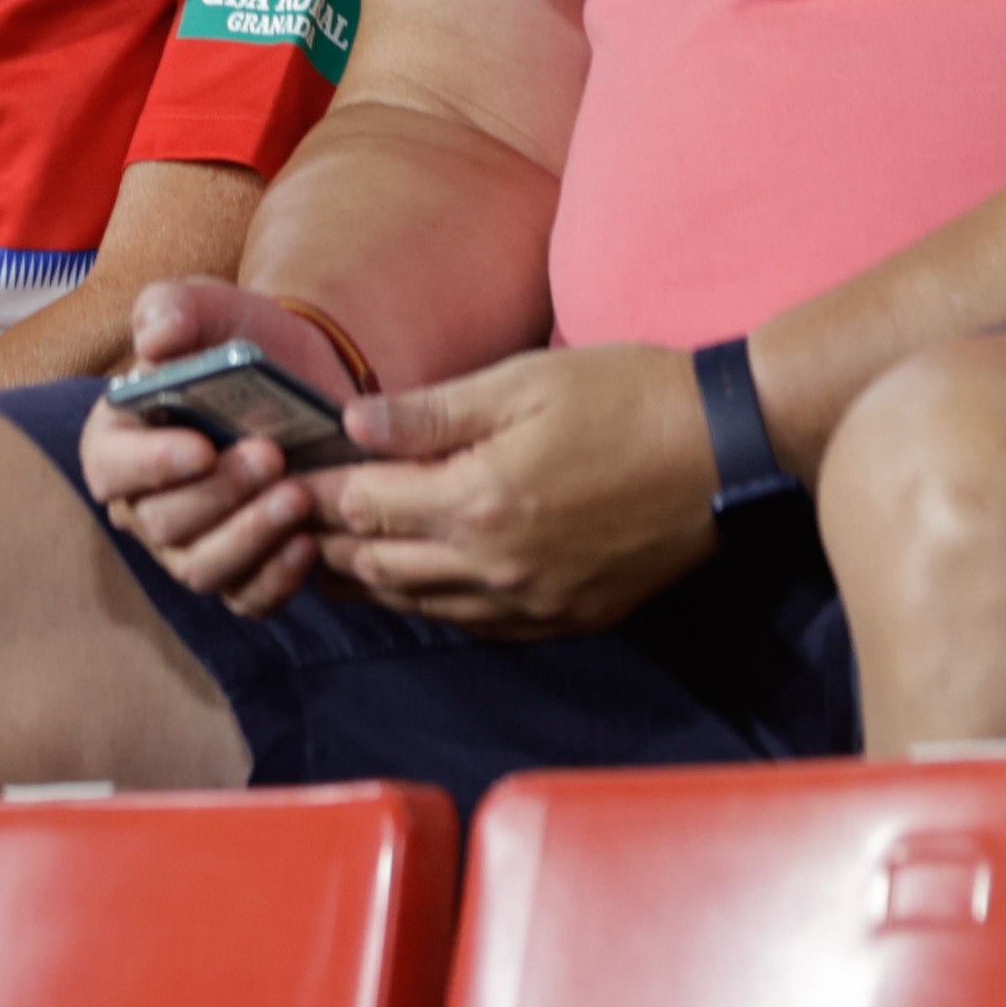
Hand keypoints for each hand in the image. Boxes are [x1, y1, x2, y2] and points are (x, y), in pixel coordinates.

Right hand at [79, 278, 357, 616]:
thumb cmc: (239, 340)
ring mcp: (189, 546)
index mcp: (117, 441)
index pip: (112, 468)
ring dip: (250, 537)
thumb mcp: (209, 306)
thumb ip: (172, 308)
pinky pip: (246, 599)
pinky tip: (309, 542)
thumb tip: (155, 340)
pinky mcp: (239, 571)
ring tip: (298, 496)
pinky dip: (276, 580)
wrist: (302, 377)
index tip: (202, 448)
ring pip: (202, 569)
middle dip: (220, 494)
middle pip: (164, 524)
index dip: (151, 465)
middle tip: (272, 456)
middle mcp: (143, 505)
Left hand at [312, 342, 721, 638]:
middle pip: (381, 565)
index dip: (314, 490)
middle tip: (286, 519)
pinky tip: (420, 588)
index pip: (364, 506)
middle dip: (327, 541)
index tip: (278, 474)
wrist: (727, 450)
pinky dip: (435, 605)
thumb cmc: (628, 396)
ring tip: (333, 557)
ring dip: (373, 580)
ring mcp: (533, 602)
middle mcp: (495, 567)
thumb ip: (431, 411)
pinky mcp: (568, 617)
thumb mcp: (524, 381)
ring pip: (423, 605)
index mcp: (477, 500)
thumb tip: (352, 426)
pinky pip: (478, 626)